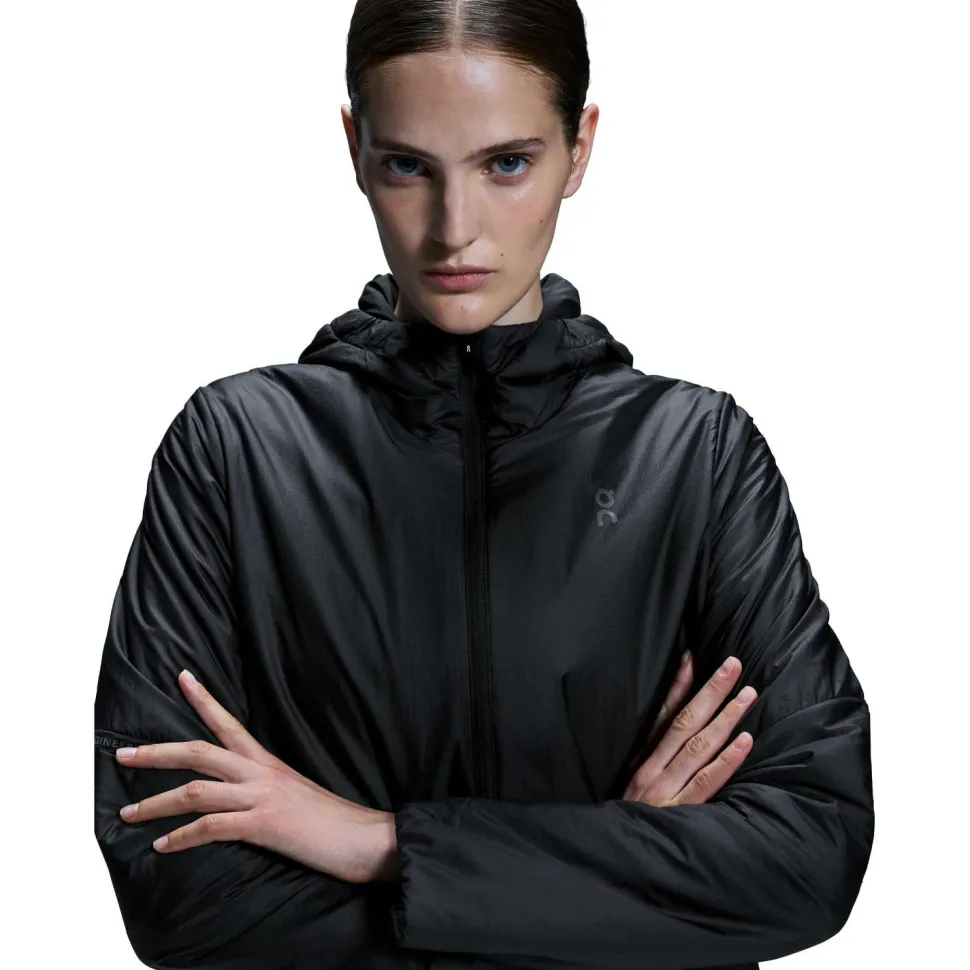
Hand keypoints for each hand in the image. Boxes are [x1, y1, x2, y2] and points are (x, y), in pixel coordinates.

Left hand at [114, 670, 399, 883]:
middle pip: (199, 751)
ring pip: (196, 789)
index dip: (203, 699)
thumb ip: (265, 789)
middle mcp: (261, 773)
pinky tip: (163, 847)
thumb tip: (239, 797)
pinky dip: (182, 837)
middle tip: (123, 755)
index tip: (182, 677)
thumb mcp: (294, 793)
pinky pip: (211, 826)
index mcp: (268, 763)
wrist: (363, 837)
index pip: (228, 722)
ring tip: (129, 813)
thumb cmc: (331, 821)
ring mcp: (261, 796)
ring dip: (156, 802)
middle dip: (156, 753)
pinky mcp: (264, 824)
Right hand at [622, 651, 756, 805]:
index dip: (678, 685)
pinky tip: (745, 741)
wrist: (611, 856)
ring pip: (700, 746)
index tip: (694, 657)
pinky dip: (726, 760)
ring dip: (725, 717)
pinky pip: (708, 782)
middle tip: (733, 665)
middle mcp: (653, 768)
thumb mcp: (630, 781)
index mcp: (640, 758)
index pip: (662, 714)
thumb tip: (670, 723)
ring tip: (747, 694)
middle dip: (711, 691)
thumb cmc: (625, 817)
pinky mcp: (681, 812)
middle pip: (686, 722)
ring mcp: (666, 790)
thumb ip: (649, 755)